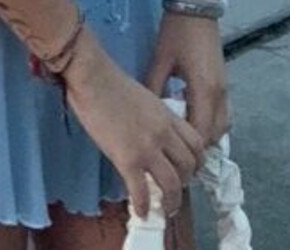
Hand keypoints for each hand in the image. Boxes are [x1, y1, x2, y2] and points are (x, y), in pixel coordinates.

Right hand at [64, 33, 203, 219]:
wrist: (92, 77)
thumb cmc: (110, 82)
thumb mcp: (143, 97)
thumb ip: (153, 117)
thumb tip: (150, 135)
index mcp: (167, 115)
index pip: (196, 143)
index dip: (197, 161)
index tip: (188, 169)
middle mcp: (163, 133)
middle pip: (188, 165)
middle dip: (186, 181)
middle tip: (176, 188)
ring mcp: (147, 147)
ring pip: (172, 183)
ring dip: (172, 200)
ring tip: (166, 208)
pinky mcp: (127, 158)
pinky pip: (141, 190)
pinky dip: (144, 205)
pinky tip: (141, 210)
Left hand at [145, 12, 229, 148]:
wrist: (196, 6)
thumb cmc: (176, 32)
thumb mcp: (160, 60)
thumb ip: (153, 89)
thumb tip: (143, 117)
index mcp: (204, 90)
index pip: (201, 134)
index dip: (187, 151)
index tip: (169, 157)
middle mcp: (220, 94)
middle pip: (215, 135)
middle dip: (197, 148)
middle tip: (174, 153)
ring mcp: (225, 88)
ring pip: (222, 126)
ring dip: (206, 135)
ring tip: (182, 140)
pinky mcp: (224, 83)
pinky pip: (222, 114)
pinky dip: (210, 122)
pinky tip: (190, 118)